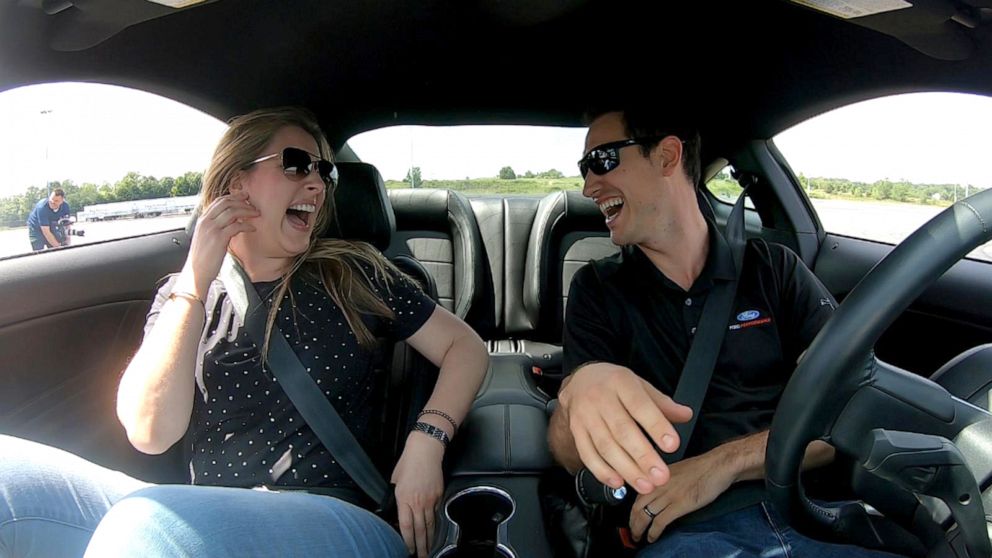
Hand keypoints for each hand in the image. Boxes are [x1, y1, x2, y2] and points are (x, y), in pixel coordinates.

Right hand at [179, 190, 257, 295]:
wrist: (196, 272)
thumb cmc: (203, 258)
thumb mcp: (205, 237)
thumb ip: (215, 227)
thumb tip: (230, 222)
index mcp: (202, 220)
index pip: (218, 201)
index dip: (233, 197)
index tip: (244, 197)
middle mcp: (206, 222)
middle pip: (226, 203)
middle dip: (241, 201)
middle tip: (253, 204)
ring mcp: (212, 229)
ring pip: (232, 212)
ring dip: (247, 211)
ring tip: (256, 214)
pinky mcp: (219, 239)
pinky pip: (236, 226)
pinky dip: (247, 225)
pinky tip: (252, 228)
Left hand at [391, 433, 444, 557]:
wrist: (425, 451)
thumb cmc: (407, 463)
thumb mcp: (395, 481)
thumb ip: (396, 496)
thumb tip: (397, 508)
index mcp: (404, 499)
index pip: (406, 526)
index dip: (408, 541)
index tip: (408, 550)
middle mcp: (418, 502)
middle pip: (420, 529)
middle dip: (421, 545)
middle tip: (422, 556)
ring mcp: (430, 500)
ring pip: (431, 524)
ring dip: (430, 539)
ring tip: (430, 549)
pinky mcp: (439, 495)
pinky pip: (437, 513)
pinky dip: (436, 524)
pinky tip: (435, 532)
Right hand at [558, 363, 692, 493]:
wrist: (580, 379)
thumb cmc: (614, 385)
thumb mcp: (639, 385)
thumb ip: (662, 403)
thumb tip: (686, 415)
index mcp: (620, 383)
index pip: (640, 406)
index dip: (657, 426)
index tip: (672, 445)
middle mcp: (600, 399)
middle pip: (622, 431)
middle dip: (643, 457)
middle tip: (661, 476)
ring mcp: (585, 416)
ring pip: (605, 446)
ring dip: (626, 469)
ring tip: (645, 485)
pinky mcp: (576, 431)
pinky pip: (587, 454)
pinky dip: (602, 471)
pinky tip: (618, 482)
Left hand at [628, 451, 735, 543]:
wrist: (719, 465)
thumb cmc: (703, 467)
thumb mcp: (676, 471)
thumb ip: (664, 482)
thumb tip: (658, 494)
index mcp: (658, 476)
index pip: (636, 494)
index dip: (631, 509)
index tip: (631, 518)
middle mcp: (659, 484)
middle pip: (637, 506)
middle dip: (632, 522)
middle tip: (632, 531)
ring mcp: (669, 494)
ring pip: (645, 515)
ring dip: (639, 529)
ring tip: (639, 537)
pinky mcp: (679, 504)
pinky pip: (660, 521)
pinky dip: (654, 532)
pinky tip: (653, 537)